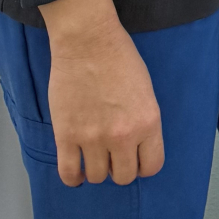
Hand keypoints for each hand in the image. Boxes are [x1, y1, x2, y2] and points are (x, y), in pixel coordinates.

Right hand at [38, 0, 162, 186]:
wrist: (88, 41)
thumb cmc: (120, 57)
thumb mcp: (146, 90)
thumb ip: (142, 121)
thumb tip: (136, 146)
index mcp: (148, 121)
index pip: (152, 166)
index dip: (144, 165)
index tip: (137, 158)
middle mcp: (122, 135)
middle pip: (124, 177)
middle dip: (121, 168)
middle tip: (114, 155)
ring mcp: (92, 138)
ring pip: (97, 177)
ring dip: (97, 169)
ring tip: (95, 155)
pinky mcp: (66, 136)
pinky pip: (68, 174)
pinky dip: (73, 177)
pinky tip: (77, 169)